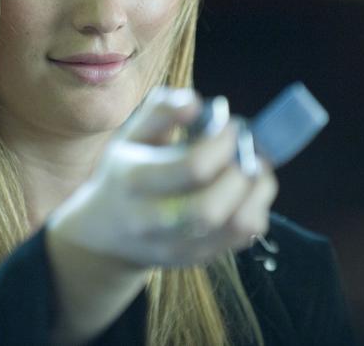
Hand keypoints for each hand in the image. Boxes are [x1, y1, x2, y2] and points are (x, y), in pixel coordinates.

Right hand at [47, 87, 277, 268]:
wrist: (106, 233)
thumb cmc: (125, 171)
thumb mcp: (131, 135)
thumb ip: (160, 110)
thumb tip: (195, 104)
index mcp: (133, 181)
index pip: (192, 168)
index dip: (223, 143)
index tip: (231, 126)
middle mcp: (150, 221)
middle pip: (210, 208)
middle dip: (241, 172)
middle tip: (246, 150)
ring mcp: (175, 246)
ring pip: (234, 226)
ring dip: (257, 191)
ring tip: (255, 168)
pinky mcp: (196, 258)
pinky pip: (241, 237)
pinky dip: (256, 208)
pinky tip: (247, 190)